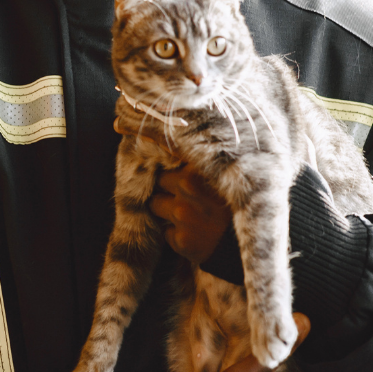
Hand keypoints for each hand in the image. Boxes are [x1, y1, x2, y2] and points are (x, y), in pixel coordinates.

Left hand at [114, 115, 234, 263]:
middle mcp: (191, 185)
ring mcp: (185, 214)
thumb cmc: (236, 203)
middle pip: (159, 179)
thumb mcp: (225, 171)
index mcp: (201, 164)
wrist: (249, 244)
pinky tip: (195, 232)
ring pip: (155, 204)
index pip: (164, 145)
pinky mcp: (182, 240)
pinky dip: (175, 233)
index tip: (123, 127)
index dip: (148, 140)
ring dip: (166, 210)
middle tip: (188, 194)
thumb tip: (150, 130)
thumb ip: (198, 154)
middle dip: (167, 186)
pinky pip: (164, 231)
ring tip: (191, 214)